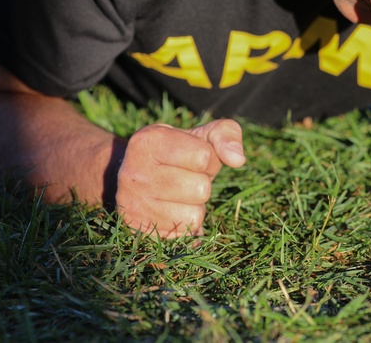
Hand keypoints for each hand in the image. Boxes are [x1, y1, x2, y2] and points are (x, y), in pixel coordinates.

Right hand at [114, 119, 245, 237]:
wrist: (136, 174)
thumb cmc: (178, 152)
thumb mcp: (202, 135)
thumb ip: (227, 136)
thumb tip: (238, 159)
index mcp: (151, 140)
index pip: (204, 157)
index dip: (209, 160)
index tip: (193, 158)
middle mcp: (135, 171)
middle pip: (201, 189)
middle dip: (202, 183)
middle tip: (185, 177)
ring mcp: (132, 202)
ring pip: (194, 215)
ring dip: (195, 206)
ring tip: (178, 193)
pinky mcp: (137, 227)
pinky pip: (183, 234)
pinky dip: (185, 223)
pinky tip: (170, 208)